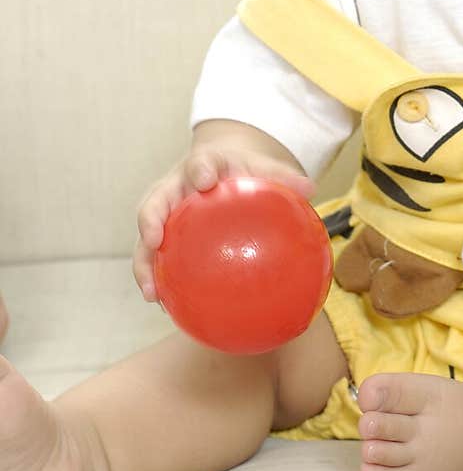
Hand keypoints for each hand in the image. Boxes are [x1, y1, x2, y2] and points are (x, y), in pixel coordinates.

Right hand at [133, 147, 315, 300]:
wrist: (217, 167)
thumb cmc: (241, 170)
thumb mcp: (262, 168)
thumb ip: (282, 178)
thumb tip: (310, 189)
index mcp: (202, 165)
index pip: (199, 162)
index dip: (199, 170)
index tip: (204, 180)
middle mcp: (174, 188)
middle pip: (153, 203)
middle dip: (150, 222)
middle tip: (154, 241)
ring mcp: (163, 213)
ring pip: (146, 238)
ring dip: (144, 265)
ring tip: (153, 294)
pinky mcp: (161, 235)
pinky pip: (155, 259)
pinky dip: (159, 281)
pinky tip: (168, 307)